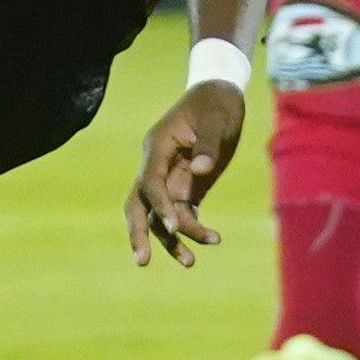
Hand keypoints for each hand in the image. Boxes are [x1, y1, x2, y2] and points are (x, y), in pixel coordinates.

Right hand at [125, 76, 246, 266]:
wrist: (220, 96)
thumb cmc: (216, 104)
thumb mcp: (216, 119)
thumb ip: (208, 144)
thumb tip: (201, 170)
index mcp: (158, 147)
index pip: (150, 182)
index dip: (160, 205)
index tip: (174, 227)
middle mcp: (157, 165)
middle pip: (138, 204)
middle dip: (138, 233)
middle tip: (142, 261)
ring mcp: (170, 178)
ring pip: (159, 215)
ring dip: (171, 240)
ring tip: (190, 263)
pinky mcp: (186, 186)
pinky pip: (183, 214)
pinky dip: (193, 229)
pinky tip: (213, 240)